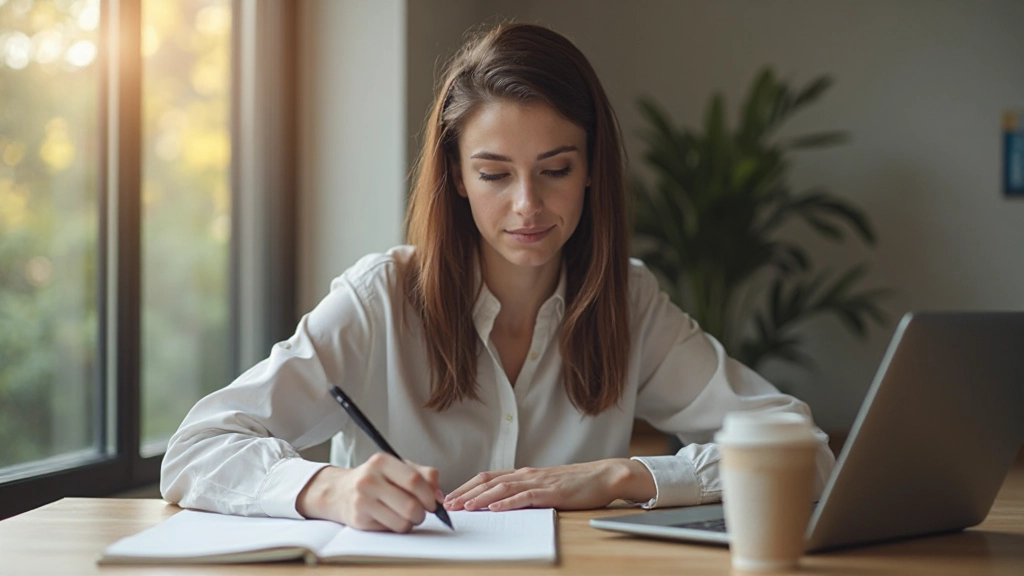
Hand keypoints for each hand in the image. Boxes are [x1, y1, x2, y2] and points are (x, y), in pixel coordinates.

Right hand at [296, 453, 441, 532]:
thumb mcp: (399, 468)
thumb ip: (424, 475)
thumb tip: (439, 496)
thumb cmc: (377, 480)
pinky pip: (390, 529)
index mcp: (382, 461)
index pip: (414, 481)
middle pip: (410, 505)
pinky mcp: (359, 520)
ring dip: (411, 523)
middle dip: (422, 513)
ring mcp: (362, 500)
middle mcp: (369, 479)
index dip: (429, 496)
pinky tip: (390, 518)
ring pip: (402, 521)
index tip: (433, 503)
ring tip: (406, 516)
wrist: (340, 492)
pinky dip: (397, 527)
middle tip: (421, 513)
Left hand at [443, 459, 655, 511]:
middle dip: (466, 492)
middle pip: (489, 480)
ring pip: (502, 487)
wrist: (603, 476)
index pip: (487, 477)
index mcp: (523, 473)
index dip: (467, 486)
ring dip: (481, 498)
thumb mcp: (544, 486)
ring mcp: (538, 481)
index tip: (450, 497)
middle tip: (448, 504)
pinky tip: (495, 508)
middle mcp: (526, 474)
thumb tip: (501, 502)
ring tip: (465, 507)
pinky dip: (507, 502)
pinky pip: (525, 496)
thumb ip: (524, 491)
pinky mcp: (551, 492)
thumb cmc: (575, 484)